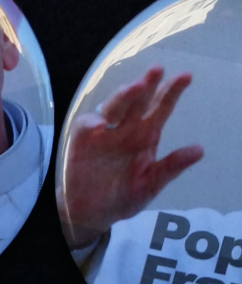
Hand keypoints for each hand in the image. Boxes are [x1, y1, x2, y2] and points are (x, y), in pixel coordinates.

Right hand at [57, 67, 202, 248]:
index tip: (186, 77)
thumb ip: (170, 167)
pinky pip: (87, 124)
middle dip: (147, 84)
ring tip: (135, 88)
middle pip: (138, 100)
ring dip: (124, 96)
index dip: (172, 92)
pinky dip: (93, 122)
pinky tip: (102, 125)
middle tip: (157, 70)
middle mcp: (127, 127)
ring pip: (114, 107)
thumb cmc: (123, 197)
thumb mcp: (150, 185)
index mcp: (147, 135)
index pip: (161, 108)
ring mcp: (104, 131)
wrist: (92, 214)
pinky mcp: (83, 139)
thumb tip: (200, 150)